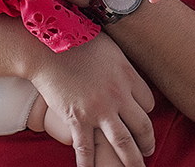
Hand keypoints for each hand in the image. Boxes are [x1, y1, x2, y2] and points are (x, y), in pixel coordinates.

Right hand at [29, 34, 154, 166]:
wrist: (46, 49)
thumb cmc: (76, 40)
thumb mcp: (109, 48)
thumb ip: (122, 64)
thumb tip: (128, 73)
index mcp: (127, 75)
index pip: (149, 102)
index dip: (146, 111)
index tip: (141, 115)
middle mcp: (118, 95)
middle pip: (142, 126)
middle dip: (147, 142)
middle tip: (149, 151)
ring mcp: (98, 110)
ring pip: (123, 142)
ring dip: (132, 159)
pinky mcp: (78, 120)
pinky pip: (87, 149)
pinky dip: (90, 165)